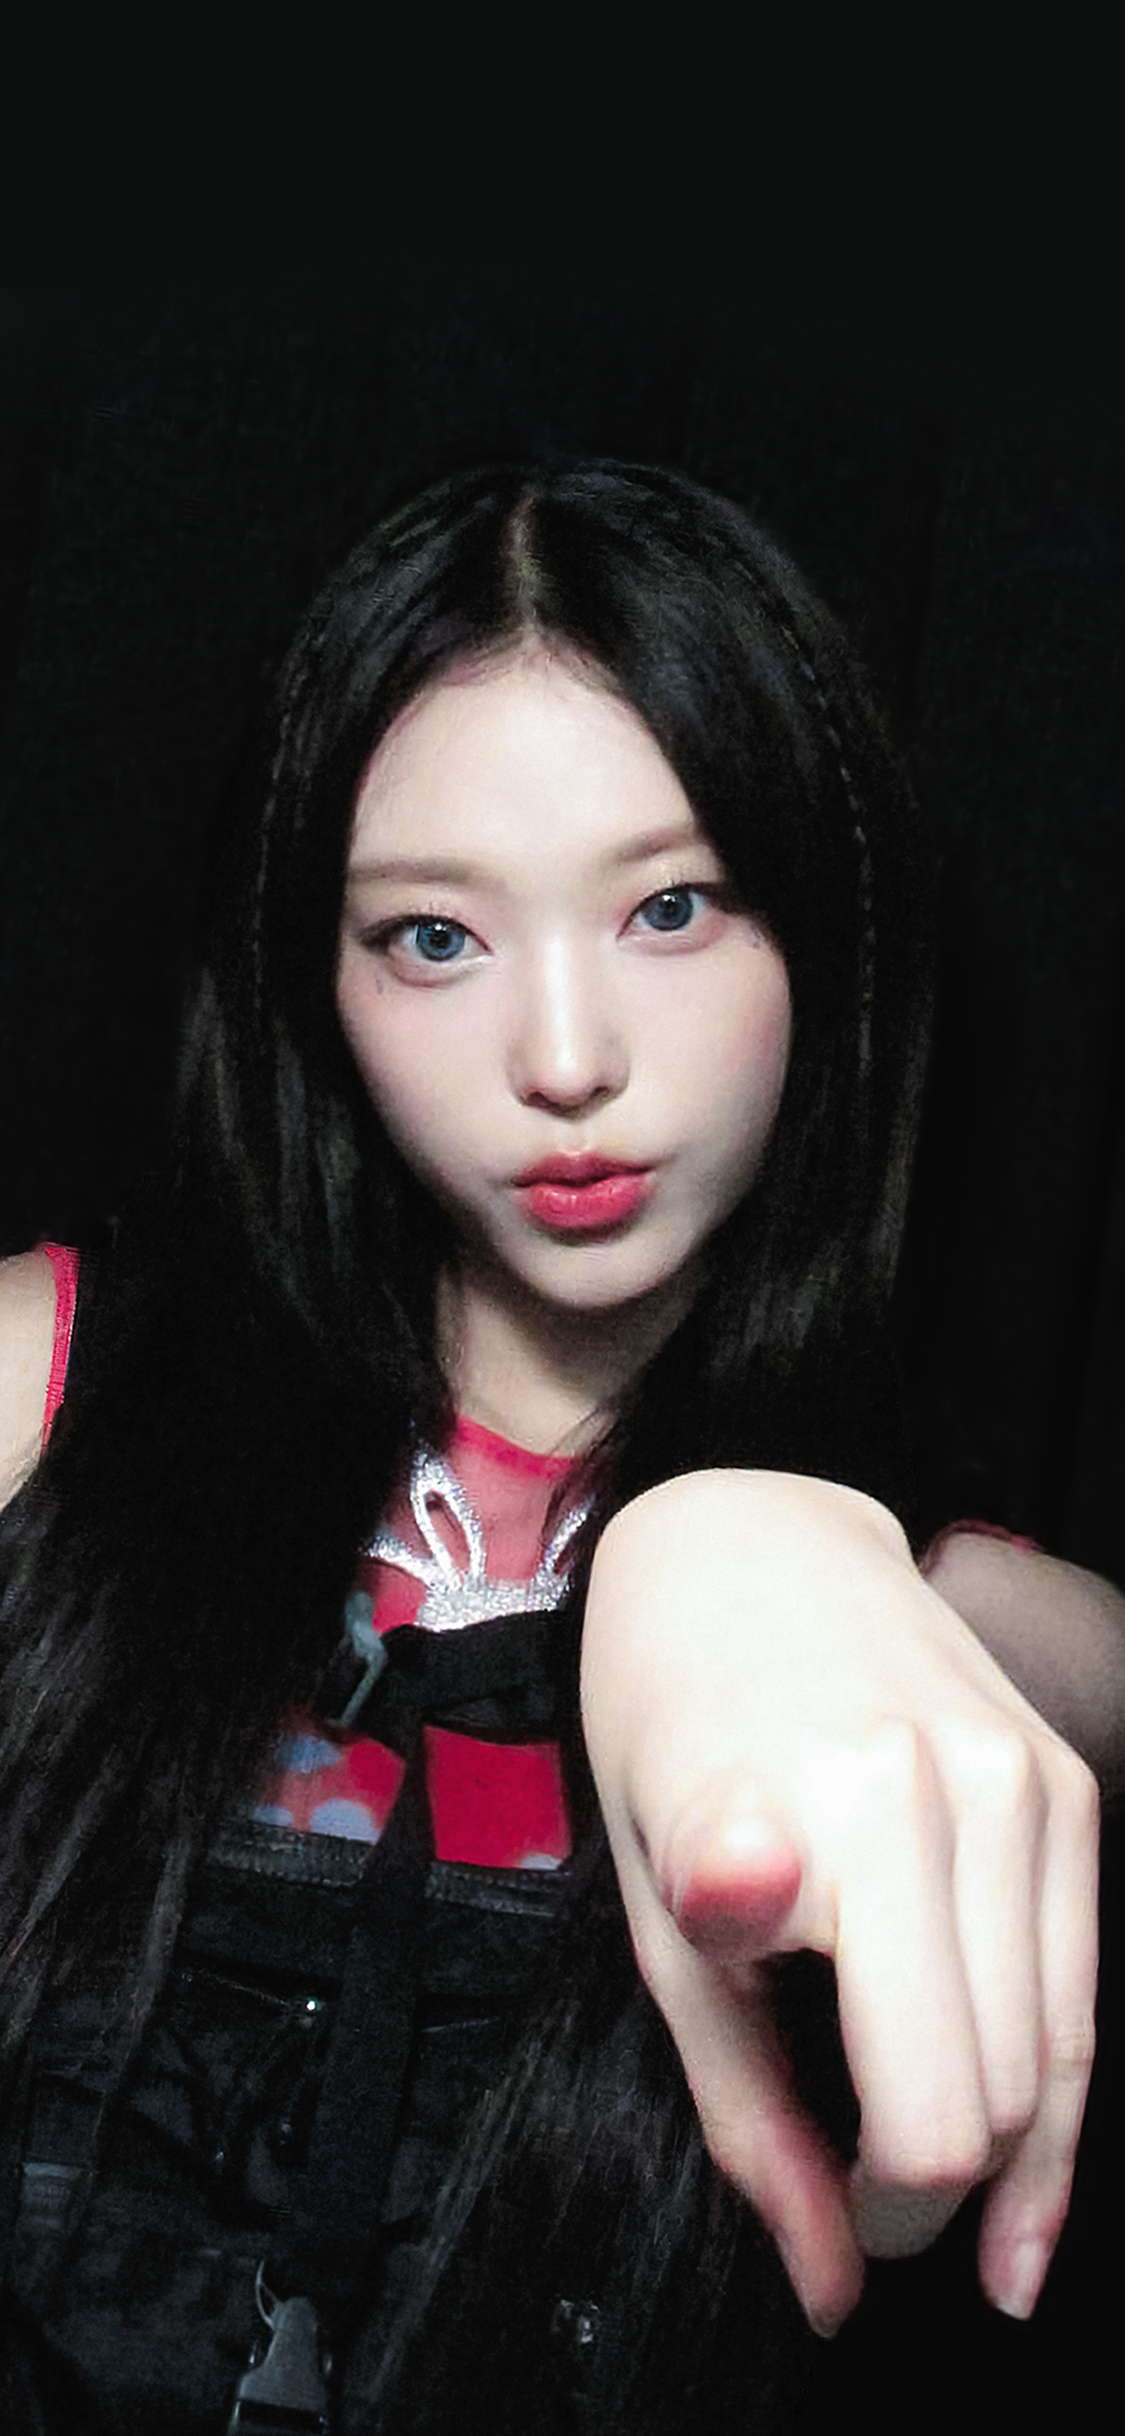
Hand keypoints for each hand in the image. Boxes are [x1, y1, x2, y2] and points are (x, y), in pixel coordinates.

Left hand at [580, 1471, 1098, 2335]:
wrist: (743, 1546)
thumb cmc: (665, 1724)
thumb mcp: (655, 1925)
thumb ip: (744, 2109)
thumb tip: (830, 2280)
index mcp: (823, 1829)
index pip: (922, 2116)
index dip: (879, 2210)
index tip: (836, 2207)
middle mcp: (946, 1796)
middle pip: (1002, 2100)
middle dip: (936, 2191)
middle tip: (862, 2197)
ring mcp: (1024, 1780)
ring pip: (1062, 2057)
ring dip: (1005, 2146)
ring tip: (923, 2171)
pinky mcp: (1066, 1779)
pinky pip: (1085, 1977)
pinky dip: (1052, 2074)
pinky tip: (1012, 2135)